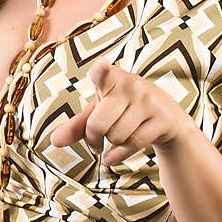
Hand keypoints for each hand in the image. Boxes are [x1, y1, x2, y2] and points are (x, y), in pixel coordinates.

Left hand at [49, 57, 192, 165]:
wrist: (167, 119)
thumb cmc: (124, 110)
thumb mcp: (99, 112)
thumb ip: (77, 125)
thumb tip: (54, 141)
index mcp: (111, 79)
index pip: (102, 74)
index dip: (101, 70)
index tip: (102, 64)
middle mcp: (131, 85)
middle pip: (99, 124)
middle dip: (93, 139)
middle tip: (95, 143)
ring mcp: (149, 101)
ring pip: (117, 135)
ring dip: (112, 144)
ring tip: (116, 138)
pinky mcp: (163, 118)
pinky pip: (134, 143)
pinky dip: (119, 154)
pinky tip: (112, 156)